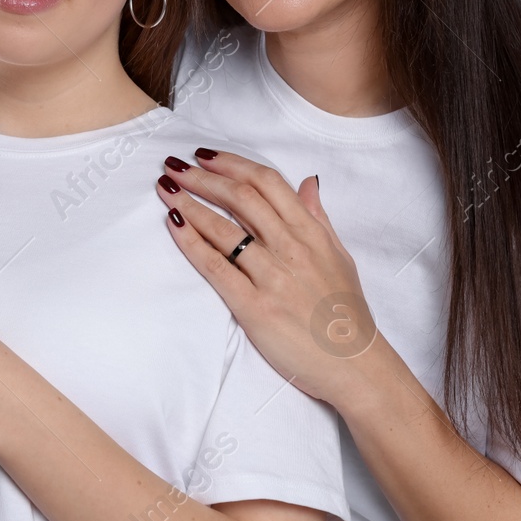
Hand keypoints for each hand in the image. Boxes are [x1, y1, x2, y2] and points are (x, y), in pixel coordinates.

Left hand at [157, 148, 379, 405]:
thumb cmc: (347, 313)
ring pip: (223, 228)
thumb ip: (318, 218)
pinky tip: (174, 223)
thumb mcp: (340, 256)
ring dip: (190, 203)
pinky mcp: (254, 307)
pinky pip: (215, 267)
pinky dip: (191, 242)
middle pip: (239, 197)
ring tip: (166, 188)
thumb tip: (307, 182)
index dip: (232, 163)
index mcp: (311, 233)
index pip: (267, 182)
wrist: (355, 365)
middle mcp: (291, 248)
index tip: (205, 156)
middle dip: (201, 176)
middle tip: (173, 165)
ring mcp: (272, 277)